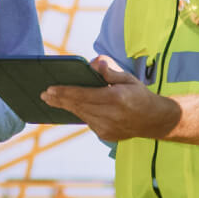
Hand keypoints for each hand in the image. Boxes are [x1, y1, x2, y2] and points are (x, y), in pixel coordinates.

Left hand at [41, 55, 174, 141]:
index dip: (65, 92)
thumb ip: (110, 72)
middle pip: (78, 106)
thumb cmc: (139, 95)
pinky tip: (70, 106)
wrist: (154, 120)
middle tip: (44, 94)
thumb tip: (95, 62)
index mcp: (116, 99)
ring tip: (51, 99)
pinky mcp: (106, 135)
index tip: (50, 89)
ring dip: (66, 106)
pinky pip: (88, 121)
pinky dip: (80, 113)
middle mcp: (110, 115)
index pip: (84, 95)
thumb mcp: (128, 78)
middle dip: (59, 99)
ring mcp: (107, 128)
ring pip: (81, 115)